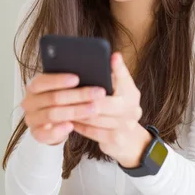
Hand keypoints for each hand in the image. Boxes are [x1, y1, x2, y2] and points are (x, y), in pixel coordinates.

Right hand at [22, 73, 105, 144]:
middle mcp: (30, 102)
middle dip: (78, 95)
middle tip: (98, 93)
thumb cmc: (60, 101)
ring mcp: (32, 118)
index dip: (59, 80)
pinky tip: (71, 126)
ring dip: (75, 111)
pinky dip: (59, 130)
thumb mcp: (64, 88)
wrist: (53, 123)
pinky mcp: (36, 133)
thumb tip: (94, 70)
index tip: (77, 78)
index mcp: (34, 86)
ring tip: (94, 109)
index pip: (43, 81)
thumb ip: (72, 80)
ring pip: (53, 114)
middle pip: (53, 98)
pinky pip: (46, 134)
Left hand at [72, 53, 151, 167]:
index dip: (117, 68)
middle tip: (63, 94)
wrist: (130, 139)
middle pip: (103, 102)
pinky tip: (69, 120)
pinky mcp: (117, 139)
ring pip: (95, 118)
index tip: (110, 57)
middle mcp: (133, 109)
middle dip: (83, 99)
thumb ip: (116, 75)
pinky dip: (80, 126)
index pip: (124, 78)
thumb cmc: (118, 109)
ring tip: (60, 107)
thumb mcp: (120, 91)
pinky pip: (93, 132)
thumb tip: (113, 55)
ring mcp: (126, 125)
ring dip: (77, 113)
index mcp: (132, 93)